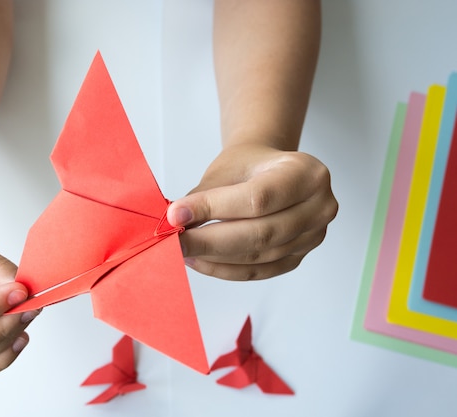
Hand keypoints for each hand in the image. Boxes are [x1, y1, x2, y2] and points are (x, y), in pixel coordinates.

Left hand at [167, 143, 336, 280]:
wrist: (269, 171)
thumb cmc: (249, 166)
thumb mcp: (227, 170)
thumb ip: (205, 196)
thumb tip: (177, 223)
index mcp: (306, 173)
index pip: (258, 198)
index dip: (214, 208)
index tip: (177, 215)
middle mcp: (320, 206)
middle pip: (261, 233)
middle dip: (211, 241)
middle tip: (176, 242)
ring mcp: (314, 235)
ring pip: (259, 256)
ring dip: (216, 258)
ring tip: (184, 251)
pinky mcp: (300, 257)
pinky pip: (260, 271)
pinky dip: (227, 269)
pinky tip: (202, 262)